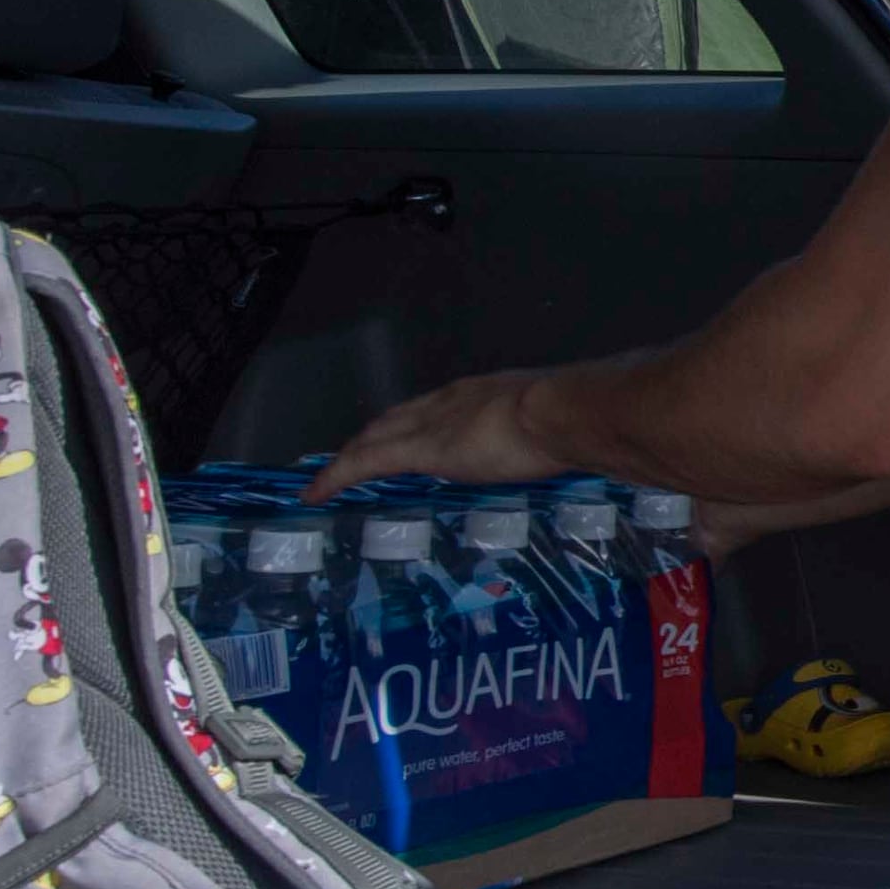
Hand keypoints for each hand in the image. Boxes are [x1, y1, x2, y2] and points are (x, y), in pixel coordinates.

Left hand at [307, 370, 579, 502]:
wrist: (564, 412)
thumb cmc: (573, 418)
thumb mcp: (557, 424)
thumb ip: (549, 435)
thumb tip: (569, 449)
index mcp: (482, 394)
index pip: (433, 409)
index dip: (411, 423)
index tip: (402, 436)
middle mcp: (448, 402)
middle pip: (395, 418)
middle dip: (371, 437)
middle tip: (354, 457)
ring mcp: (431, 424)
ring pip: (374, 437)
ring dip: (350, 455)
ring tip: (330, 476)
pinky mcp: (418, 450)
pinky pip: (363, 463)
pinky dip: (336, 476)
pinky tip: (316, 494)